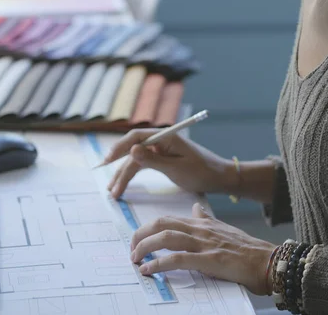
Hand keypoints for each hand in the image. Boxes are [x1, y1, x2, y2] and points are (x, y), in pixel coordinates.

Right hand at [103, 129, 238, 198]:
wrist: (219, 178)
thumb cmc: (202, 172)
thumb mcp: (176, 168)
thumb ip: (153, 160)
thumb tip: (131, 150)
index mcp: (166, 136)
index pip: (136, 136)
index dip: (119, 147)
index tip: (108, 160)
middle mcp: (160, 140)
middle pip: (132, 150)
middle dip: (119, 168)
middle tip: (109, 185)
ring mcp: (160, 149)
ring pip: (135, 160)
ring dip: (123, 175)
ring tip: (113, 191)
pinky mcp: (161, 158)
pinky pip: (142, 164)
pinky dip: (132, 175)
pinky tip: (123, 184)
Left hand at [130, 203, 276, 294]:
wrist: (269, 261)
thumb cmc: (248, 249)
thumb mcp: (224, 228)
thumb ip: (207, 219)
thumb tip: (196, 208)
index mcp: (201, 222)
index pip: (168, 219)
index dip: (148, 227)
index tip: (138, 238)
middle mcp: (200, 229)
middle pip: (161, 223)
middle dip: (140, 234)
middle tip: (132, 249)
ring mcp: (204, 243)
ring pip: (166, 237)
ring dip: (145, 247)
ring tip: (135, 259)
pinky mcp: (209, 260)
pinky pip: (177, 259)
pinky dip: (158, 264)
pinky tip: (148, 270)